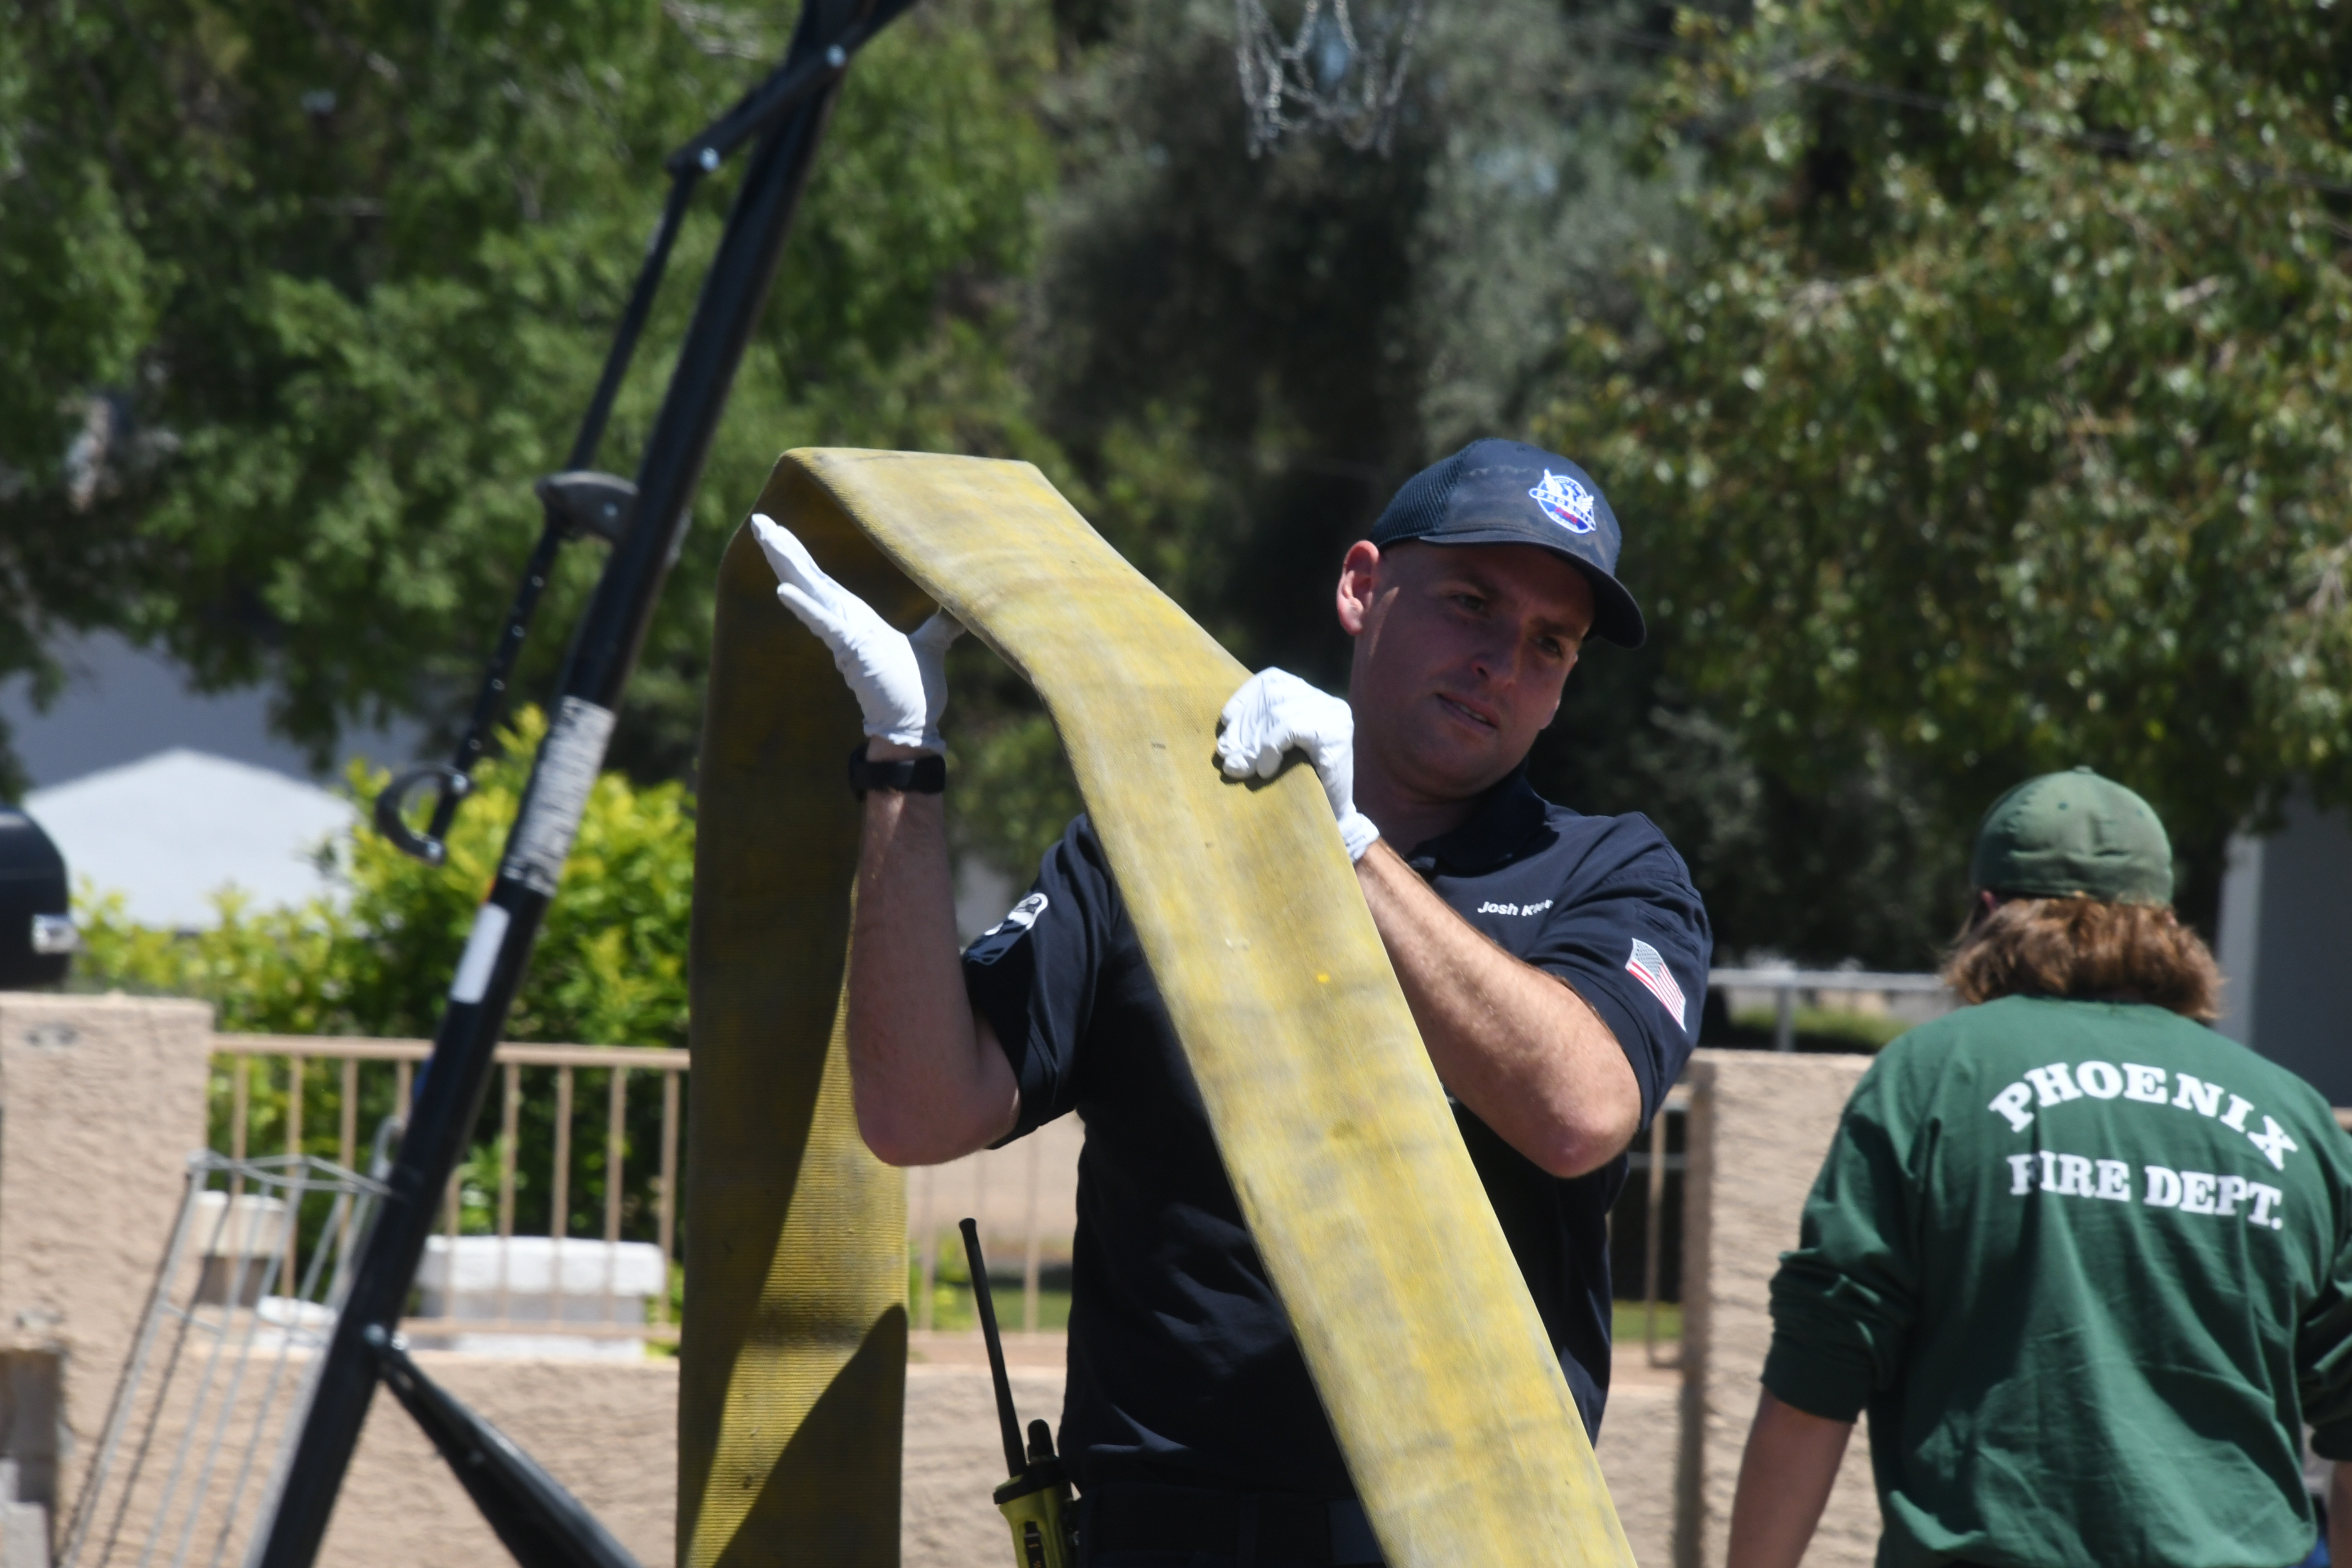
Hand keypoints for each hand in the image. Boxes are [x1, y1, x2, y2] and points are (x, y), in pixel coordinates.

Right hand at [751, 514, 961, 752]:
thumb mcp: (932, 645)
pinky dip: (806, 609)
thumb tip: (960, 610)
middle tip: (759, 520)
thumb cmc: (913, 689)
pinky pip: (826, 626)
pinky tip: (783, 592)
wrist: (911, 726)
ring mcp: (845, 636)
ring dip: (788, 566)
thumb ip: (941, 626)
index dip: (802, 556)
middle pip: (809, 578)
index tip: (780, 531)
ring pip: (811, 592)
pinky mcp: (852, 652)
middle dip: (784, 550)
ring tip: (765, 536)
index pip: (824, 580)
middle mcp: (845, 622)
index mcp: (857, 618)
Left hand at [1216, 668, 1378, 861]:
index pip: (1272, 680)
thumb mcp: (1273, 755)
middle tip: (1227, 757)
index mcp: (1313, 698)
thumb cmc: (1300, 788)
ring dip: (1253, 742)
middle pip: (1272, 696)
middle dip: (1244, 727)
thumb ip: (1253, 739)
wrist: (1334, 823)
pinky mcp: (1337, 734)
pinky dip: (1270, 748)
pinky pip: (1291, 728)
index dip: (1244, 699)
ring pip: (1279, 712)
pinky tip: (1265, 770)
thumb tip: (1223, 745)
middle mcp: (1328, 701)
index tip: (1225, 723)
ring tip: (1243, 768)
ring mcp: (1335, 715)